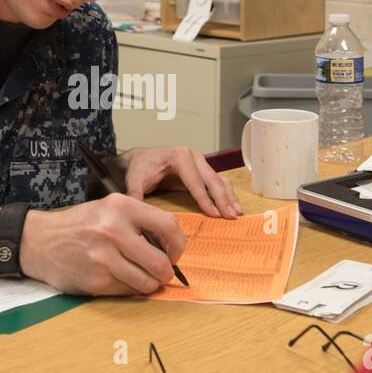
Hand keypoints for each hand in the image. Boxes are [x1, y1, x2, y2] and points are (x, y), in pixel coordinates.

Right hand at [20, 193, 186, 296]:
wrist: (39, 241)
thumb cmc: (80, 225)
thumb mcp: (109, 209)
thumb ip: (139, 222)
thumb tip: (172, 248)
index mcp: (121, 207)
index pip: (169, 226)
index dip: (178, 245)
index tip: (174, 253)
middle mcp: (114, 230)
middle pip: (161, 263)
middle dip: (166, 273)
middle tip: (161, 272)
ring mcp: (104, 257)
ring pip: (147, 282)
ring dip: (149, 284)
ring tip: (140, 277)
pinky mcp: (96, 280)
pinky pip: (127, 291)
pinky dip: (129, 289)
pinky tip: (119, 279)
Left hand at [118, 146, 241, 217]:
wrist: (138, 159)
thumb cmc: (138, 168)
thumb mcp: (134, 181)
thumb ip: (136, 197)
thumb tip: (140, 216)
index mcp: (179, 156)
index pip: (195, 181)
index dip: (205, 199)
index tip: (214, 214)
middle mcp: (193, 156)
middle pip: (212, 180)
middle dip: (223, 199)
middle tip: (231, 216)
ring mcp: (200, 162)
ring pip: (219, 180)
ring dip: (229, 197)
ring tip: (237, 213)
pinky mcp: (202, 169)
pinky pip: (218, 181)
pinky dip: (227, 193)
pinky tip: (233, 206)